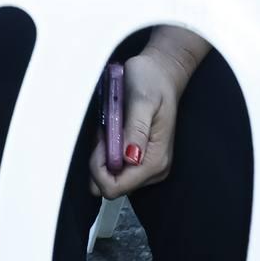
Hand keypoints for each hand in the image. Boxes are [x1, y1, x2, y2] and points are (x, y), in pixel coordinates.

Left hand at [88, 47, 188, 198]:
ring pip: (112, 174)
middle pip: (113, 183)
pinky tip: (112, 131)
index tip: (101, 142)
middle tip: (107, 130)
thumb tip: (129, 157)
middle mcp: (154, 168)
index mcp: (155, 160)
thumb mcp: (142, 100)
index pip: (117, 187)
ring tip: (111, 127)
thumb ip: (136, 130)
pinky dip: (107, 150)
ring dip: (103, 153)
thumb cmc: (151, 82)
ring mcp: (148, 164)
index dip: (99, 169)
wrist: (160, 73)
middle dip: (100, 160)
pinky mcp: (141, 157)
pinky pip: (115, 164)